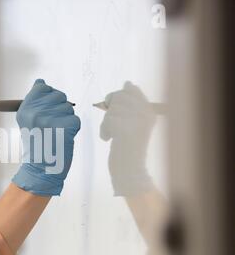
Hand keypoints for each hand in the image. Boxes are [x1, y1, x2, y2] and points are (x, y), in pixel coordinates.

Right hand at [12, 79, 80, 195]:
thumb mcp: (27, 122)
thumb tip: (40, 82)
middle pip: (58, 95)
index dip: (48, 96)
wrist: (40, 169)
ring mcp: (51, 120)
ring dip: (66, 119)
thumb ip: (34, 102)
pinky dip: (72, 129)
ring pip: (69, 108)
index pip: (42, 87)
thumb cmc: (36, 145)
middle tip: (52, 124)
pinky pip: (75, 120)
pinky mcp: (65, 127)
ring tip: (56, 132)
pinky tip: (63, 137)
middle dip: (59, 108)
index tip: (46, 108)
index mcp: (25, 109)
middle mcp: (37, 112)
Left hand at [100, 81, 155, 195]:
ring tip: (112, 135)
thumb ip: (131, 104)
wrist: (130, 171)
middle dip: (110, 110)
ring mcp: (137, 121)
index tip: (117, 112)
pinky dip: (104, 131)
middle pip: (119, 96)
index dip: (119, 98)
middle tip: (112, 124)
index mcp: (149, 111)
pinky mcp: (125, 129)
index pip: (132, 90)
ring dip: (106, 123)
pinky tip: (109, 140)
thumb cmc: (128, 148)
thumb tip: (128, 83)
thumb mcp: (134, 123)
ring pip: (111, 110)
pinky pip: (107, 120)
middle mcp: (146, 114)